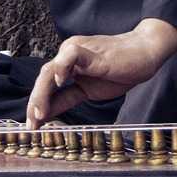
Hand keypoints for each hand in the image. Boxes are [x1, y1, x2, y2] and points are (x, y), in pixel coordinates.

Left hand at [27, 18, 176, 127]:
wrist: (145, 53)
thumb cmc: (120, 70)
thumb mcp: (89, 92)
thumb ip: (67, 99)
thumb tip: (47, 114)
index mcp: (66, 65)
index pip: (46, 86)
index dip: (38, 105)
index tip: (33, 126)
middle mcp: (66, 55)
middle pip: (43, 78)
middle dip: (35, 102)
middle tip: (32, 124)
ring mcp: (76, 50)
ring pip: (50, 70)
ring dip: (42, 93)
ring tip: (39, 113)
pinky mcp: (88, 51)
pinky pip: (69, 56)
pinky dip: (61, 68)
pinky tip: (59, 82)